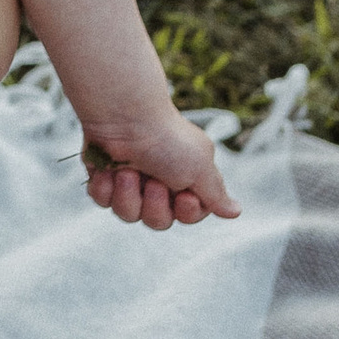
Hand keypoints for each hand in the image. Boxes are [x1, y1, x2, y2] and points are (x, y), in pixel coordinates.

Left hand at [82, 107, 239, 230]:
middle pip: (157, 222)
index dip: (186, 212)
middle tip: (153, 181)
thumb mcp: (200, 167)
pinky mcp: (103, 178)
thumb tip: (236, 212)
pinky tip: (108, 170)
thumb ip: (215, 193)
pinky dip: (105, 186)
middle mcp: (157, 183)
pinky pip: (102, 201)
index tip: (184, 195)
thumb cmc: (167, 140)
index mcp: (185, 180)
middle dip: (155, 205)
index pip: (189, 216)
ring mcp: (128, 182)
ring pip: (128, 215)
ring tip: (127, 171)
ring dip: (128, 195)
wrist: (124, 117)